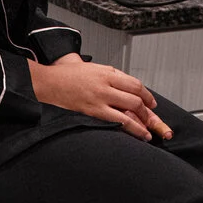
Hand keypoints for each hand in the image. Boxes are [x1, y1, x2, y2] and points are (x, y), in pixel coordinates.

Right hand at [28, 54, 172, 141]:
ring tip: (148, 132)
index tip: (151, 103)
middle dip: (148, 111)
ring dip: (143, 122)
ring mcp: (100, 98)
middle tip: (153, 120)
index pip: (135, 84)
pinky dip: (130, 127)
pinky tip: (136, 133)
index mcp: (107, 72)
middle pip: (136, 97)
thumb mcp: (91, 68)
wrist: (48, 83)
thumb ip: (108, 77)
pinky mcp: (93, 111)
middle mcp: (106, 84)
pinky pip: (117, 120)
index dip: (147, 95)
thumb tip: (123, 88)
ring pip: (130, 109)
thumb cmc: (66, 76)